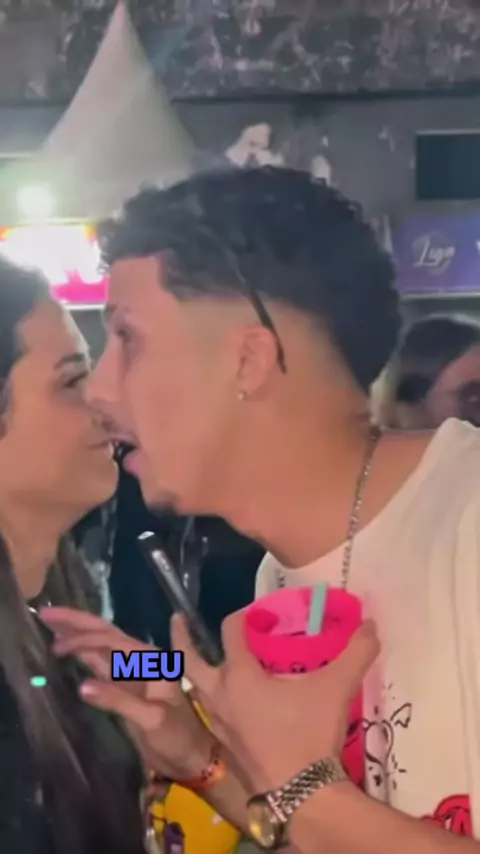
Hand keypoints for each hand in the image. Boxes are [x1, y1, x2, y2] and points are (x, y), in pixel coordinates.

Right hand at [40, 607, 214, 780]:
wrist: (191, 757)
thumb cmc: (177, 737)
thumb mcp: (151, 720)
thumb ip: (118, 702)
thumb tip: (82, 686)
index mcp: (150, 660)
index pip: (110, 640)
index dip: (82, 638)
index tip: (55, 645)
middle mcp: (140, 659)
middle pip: (104, 632)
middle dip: (76, 622)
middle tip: (46, 613)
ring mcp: (131, 672)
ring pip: (100, 645)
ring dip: (76, 633)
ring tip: (50, 624)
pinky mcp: (124, 687)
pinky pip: (100, 663)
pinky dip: (82, 653)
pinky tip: (67, 648)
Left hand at [172, 611, 378, 792]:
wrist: (302, 795)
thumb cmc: (311, 734)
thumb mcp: (337, 687)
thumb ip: (356, 652)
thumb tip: (371, 624)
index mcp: (239, 675)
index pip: (231, 631)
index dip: (242, 614)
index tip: (259, 612)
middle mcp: (220, 695)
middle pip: (188, 661)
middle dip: (181, 640)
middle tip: (178, 622)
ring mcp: (219, 724)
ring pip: (196, 690)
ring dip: (196, 672)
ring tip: (206, 661)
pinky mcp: (226, 746)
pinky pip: (210, 714)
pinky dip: (212, 700)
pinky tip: (231, 703)